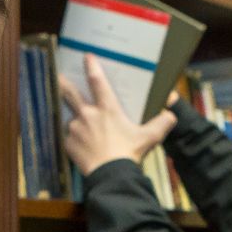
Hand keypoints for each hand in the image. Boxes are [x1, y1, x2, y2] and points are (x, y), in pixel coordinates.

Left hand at [59, 55, 177, 176]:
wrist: (111, 175)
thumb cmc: (129, 153)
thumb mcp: (149, 137)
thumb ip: (161, 124)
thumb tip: (171, 116)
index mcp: (107, 109)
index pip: (98, 82)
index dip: (92, 67)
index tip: (87, 56)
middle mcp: (88, 114)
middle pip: (71, 93)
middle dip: (64, 83)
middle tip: (59, 76)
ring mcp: (76, 129)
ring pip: (72, 119)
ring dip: (76, 121)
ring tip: (82, 129)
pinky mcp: (68, 143)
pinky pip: (69, 138)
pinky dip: (74, 140)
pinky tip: (83, 146)